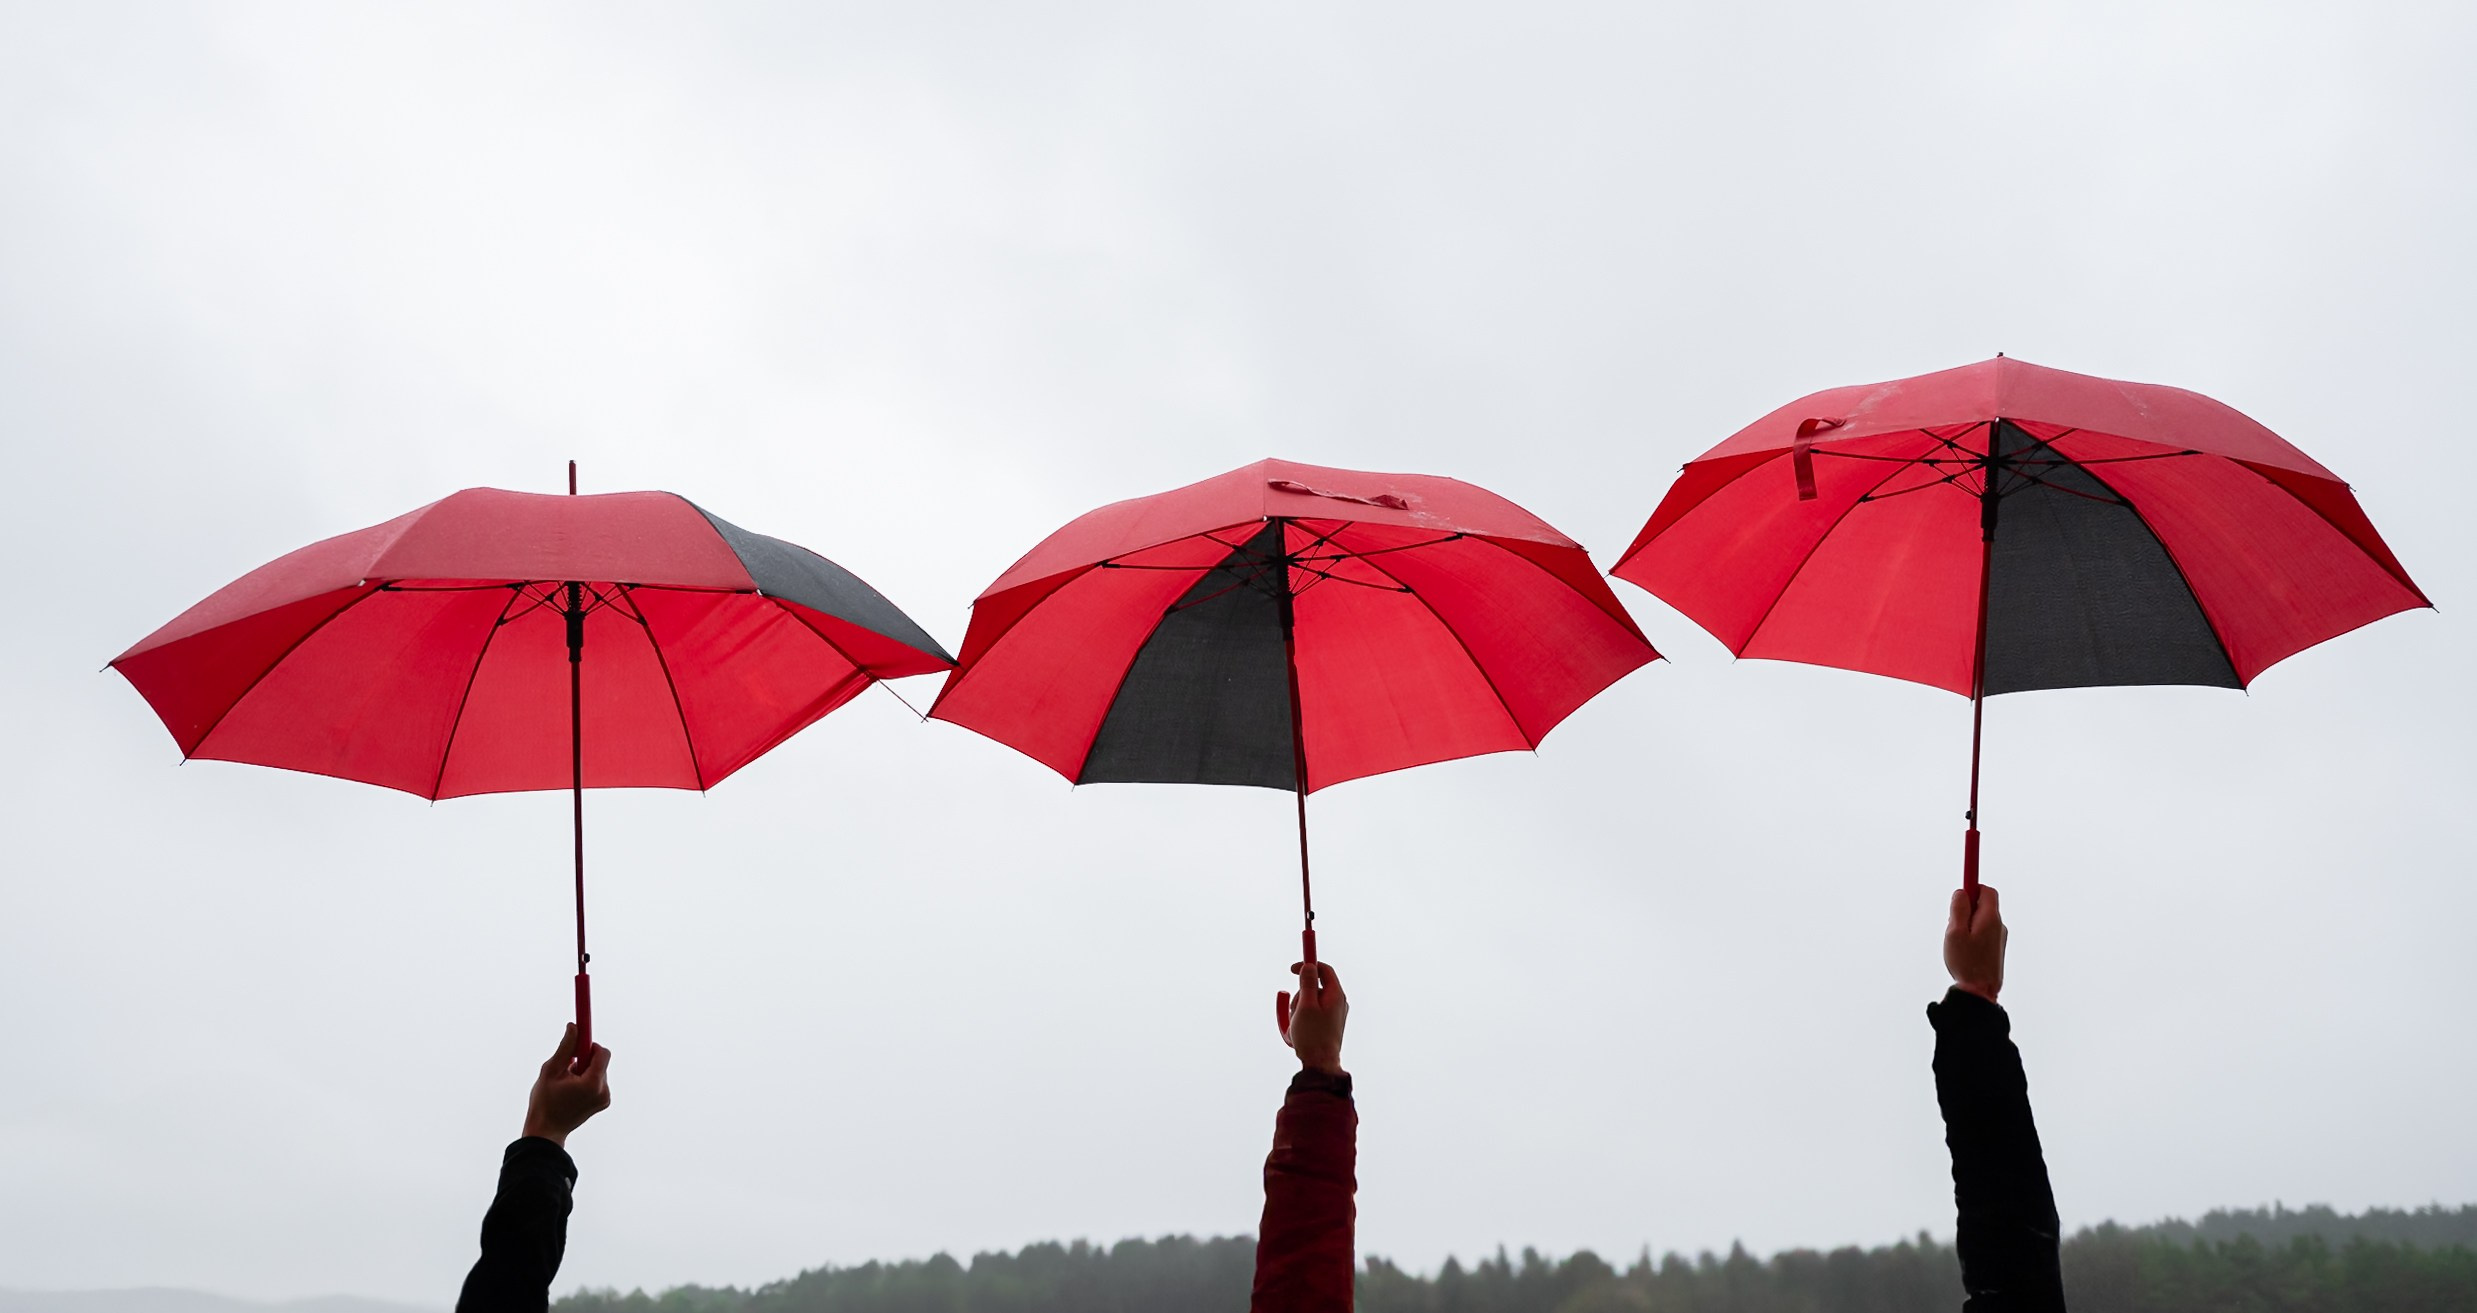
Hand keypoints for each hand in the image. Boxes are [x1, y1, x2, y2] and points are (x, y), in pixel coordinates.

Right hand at [521, 1023, 610, 1146]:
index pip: (602, 1053)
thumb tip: (574, 1026)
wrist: (546, 1130)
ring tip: (566, 1083)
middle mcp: (603, 1091)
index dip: (590, 1043)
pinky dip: (586, 1081)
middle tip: (567, 1065)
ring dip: (584, 1071)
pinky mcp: (603, 1103)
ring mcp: (604, 1099)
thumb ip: (565, 1047)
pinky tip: (571, 1091)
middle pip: (600, 1062)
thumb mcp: (551, 1070)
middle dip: (585, 1059)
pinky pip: (598, 1082)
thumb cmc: (545, 1101)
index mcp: (592, 1083)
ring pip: (598, 1072)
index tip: (580, 1037)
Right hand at [1274, 960, 1347, 1074]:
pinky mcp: (1327, 1024)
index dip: (1308, 964)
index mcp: (1336, 995)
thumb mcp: (1306, 1005)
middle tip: (1295, 1008)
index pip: (1325, 970)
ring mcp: (1333, 1014)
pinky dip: (1301, 1018)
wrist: (1320, 1064)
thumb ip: (1308, 983)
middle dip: (1300, 994)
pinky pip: (1311, 1013)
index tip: (1292, 969)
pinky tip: (1298, 1031)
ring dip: (1299, 1008)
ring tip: (1297, 1024)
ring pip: (1310, 1001)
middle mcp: (1338, 1003)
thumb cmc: (1313, 1036)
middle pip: (1315, 986)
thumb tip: (1309, 966)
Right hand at [1944, 885, 2006, 1002]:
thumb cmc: (1966, 963)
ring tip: (1957, 943)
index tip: (1961, 891)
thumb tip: (1961, 893)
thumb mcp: (1955, 932)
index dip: (1973, 887)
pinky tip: (1964, 951)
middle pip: (1984, 904)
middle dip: (1966, 908)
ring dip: (1968, 924)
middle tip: (1953, 923)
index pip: (1987, 891)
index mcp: (1990, 918)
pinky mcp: (1996, 949)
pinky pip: (1983, 933)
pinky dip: (1972, 935)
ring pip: (1982, 920)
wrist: (1980, 992)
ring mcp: (1999, 938)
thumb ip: (1958, 909)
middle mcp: (1999, 926)